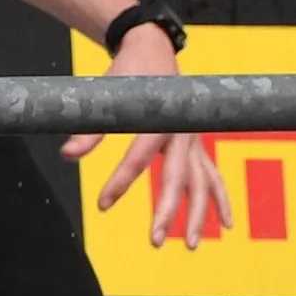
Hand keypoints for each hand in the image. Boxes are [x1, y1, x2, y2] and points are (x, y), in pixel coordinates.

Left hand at [64, 25, 231, 250]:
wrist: (155, 50)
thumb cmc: (130, 73)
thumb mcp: (107, 94)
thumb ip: (90, 129)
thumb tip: (67, 154)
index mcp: (160, 119)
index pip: (139, 157)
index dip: (121, 182)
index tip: (103, 203)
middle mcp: (183, 133)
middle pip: (178, 178)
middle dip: (167, 211)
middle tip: (154, 241)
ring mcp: (195, 141)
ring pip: (203, 183)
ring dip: (198, 216)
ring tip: (190, 246)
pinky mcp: (197, 147)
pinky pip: (213, 177)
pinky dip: (221, 200)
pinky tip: (227, 225)